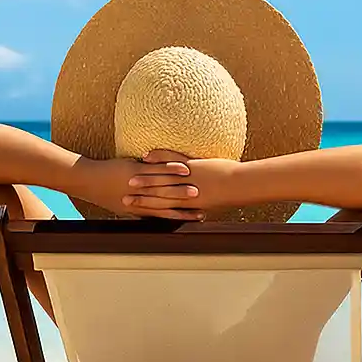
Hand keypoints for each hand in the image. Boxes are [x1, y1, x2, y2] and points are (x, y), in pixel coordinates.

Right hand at [122, 149, 242, 216]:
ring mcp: (185, 179)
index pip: (160, 206)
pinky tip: (145, 155)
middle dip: (137, 195)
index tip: (129, 206)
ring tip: (126, 177)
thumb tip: (192, 205)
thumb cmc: (230, 195)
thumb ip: (198, 203)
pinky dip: (159, 158)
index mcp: (187, 203)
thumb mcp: (211, 202)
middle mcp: (183, 193)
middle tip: (120, 195)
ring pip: (159, 178)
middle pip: (156, 194)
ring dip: (142, 177)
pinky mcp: (190, 167)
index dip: (145, 206)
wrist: (241, 186)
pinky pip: (171, 159)